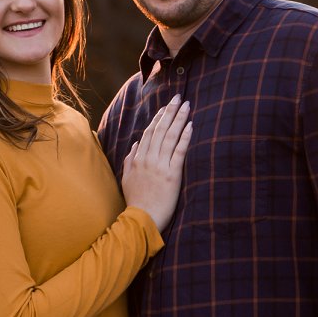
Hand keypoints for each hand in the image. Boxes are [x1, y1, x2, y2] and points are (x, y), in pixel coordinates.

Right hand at [121, 97, 192, 231]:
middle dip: (170, 112)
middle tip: (179, 98)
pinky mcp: (172, 175)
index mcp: (138, 159)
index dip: (158, 118)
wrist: (142, 218)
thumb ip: (129, 160)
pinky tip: (190, 126)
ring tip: (186, 106)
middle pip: (160, 130)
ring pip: (170, 137)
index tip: (166, 107)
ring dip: (179, 119)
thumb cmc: (136, 201)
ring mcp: (160, 166)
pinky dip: (185, 137)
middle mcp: (148, 159)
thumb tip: (136, 144)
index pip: (149, 132)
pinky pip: (179, 152)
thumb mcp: (127, 179)